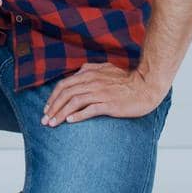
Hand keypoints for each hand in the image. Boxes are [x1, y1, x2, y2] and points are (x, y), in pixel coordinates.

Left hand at [41, 62, 164, 125]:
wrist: (147, 86)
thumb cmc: (128, 80)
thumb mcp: (106, 68)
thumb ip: (90, 69)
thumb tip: (78, 72)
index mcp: (89, 74)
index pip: (64, 85)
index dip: (52, 97)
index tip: (47, 109)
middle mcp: (92, 82)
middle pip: (65, 94)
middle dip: (52, 108)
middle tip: (45, 120)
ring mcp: (100, 93)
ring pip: (74, 102)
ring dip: (60, 114)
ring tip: (52, 124)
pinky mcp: (109, 104)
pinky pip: (90, 110)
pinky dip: (78, 115)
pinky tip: (70, 122)